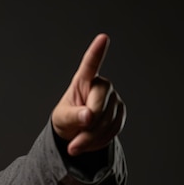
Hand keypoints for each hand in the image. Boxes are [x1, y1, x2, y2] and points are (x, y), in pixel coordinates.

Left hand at [51, 33, 125, 155]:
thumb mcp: (62, 118)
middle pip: (99, 107)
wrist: (76, 132)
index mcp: (83, 81)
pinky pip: (113, 131)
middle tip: (72, 145)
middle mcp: (102, 86)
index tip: (102, 38)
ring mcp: (114, 99)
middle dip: (86, 128)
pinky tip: (89, 142)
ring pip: (107, 122)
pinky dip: (99, 142)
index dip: (97, 52)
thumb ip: (72, 116)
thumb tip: (88, 116)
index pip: (90, 65)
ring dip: (91, 139)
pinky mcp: (120, 113)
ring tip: (76, 146)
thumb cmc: (66, 119)